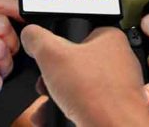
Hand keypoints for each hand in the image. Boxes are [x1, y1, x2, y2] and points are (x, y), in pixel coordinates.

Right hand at [21, 25, 148, 126]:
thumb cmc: (95, 92)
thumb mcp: (52, 55)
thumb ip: (37, 39)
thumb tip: (30, 34)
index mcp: (110, 39)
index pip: (79, 32)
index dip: (58, 46)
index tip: (47, 57)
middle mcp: (118, 61)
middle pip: (75, 63)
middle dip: (54, 77)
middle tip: (46, 84)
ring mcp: (117, 86)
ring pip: (79, 86)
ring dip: (57, 96)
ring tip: (48, 104)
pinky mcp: (113, 107)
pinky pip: (86, 104)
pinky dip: (68, 110)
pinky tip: (55, 116)